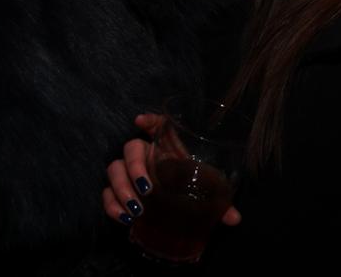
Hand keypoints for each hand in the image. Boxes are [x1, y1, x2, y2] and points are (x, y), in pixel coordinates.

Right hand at [101, 113, 241, 225]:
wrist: (176, 211)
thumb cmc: (191, 192)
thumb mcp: (206, 194)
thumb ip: (219, 203)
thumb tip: (234, 218)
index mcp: (168, 150)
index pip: (158, 126)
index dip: (150, 121)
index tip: (140, 121)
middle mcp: (146, 157)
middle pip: (130, 148)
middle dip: (135, 167)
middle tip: (147, 188)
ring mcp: (129, 174)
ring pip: (114, 169)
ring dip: (121, 188)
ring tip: (136, 208)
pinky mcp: (118, 193)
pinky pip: (106, 194)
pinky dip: (111, 206)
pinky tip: (124, 218)